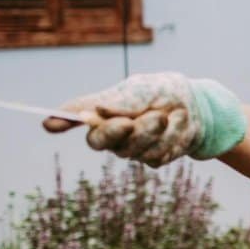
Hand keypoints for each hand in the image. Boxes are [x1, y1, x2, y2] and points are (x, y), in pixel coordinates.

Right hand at [43, 73, 245, 167]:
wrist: (198, 107)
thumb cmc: (165, 92)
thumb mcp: (144, 89)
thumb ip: (119, 101)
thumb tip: (90, 111)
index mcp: (103, 111)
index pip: (75, 118)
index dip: (61, 121)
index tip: (51, 123)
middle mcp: (111, 132)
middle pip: (98, 141)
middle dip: (115, 131)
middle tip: (130, 122)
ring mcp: (130, 148)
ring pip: (131, 149)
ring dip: (153, 131)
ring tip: (167, 114)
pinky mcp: (152, 158)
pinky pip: (155, 156)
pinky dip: (170, 139)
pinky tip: (177, 126)